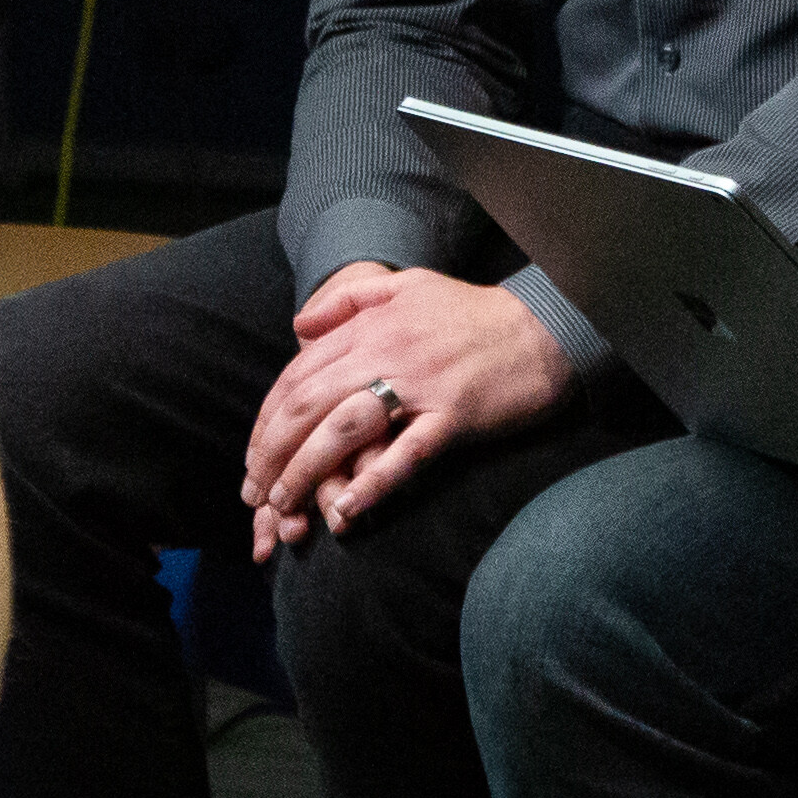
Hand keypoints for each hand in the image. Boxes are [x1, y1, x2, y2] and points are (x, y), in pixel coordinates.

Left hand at [238, 265, 578, 555]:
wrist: (544, 326)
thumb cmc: (473, 312)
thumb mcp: (406, 287)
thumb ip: (348, 301)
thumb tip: (298, 327)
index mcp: (368, 327)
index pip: (297, 375)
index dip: (267, 420)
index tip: (252, 458)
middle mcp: (384, 354)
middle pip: (307, 405)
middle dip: (271, 453)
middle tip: (254, 495)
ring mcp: (419, 387)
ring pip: (343, 430)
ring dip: (306, 472)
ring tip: (284, 508)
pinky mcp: (454, 417)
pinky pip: (405, 454)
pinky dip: (372, 484)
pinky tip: (346, 510)